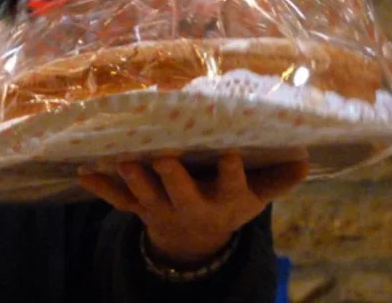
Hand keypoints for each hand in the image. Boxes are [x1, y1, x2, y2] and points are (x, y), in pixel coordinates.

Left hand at [79, 153, 308, 265]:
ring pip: (145, 195)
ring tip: (122, 162)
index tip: (229, 153)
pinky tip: (84, 173)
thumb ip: (277, 179)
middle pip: (180, 192)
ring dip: (133, 180)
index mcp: (222, 200)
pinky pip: (117, 200)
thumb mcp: (255, 197)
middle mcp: (190, 205)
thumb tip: (307, 158)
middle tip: (163, 158)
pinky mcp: (137, 207)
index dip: (229, 172)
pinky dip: (101, 188)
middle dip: (172, 177)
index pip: (230, 186)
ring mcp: (160, 207)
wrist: (194, 240)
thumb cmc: (227, 203)